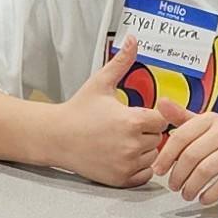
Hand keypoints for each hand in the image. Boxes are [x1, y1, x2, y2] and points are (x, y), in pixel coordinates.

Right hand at [55, 36, 166, 186]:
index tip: (139, 115)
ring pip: (153, 157)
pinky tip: (123, 156)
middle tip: (126, 128)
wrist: (54, 137)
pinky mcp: (120, 179)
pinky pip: (145, 175)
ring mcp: (126, 164)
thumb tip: (132, 38)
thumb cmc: (78, 109)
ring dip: (145, 151)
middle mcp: (132, 145)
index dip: (153, 116)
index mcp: (132, 121)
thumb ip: (122, 62)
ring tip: (123, 142)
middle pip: (159, 139)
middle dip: (148, 133)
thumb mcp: (101, 82)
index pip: (163, 120)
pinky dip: (139, 168)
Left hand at [152, 99, 217, 203]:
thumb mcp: (210, 126)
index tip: (159, 170)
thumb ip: (184, 118)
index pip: (181, 136)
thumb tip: (161, 103)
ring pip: (206, 170)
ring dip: (191, 187)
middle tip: (173, 187)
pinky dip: (210, 194)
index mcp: (212, 119)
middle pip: (191, 155)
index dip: (166, 155)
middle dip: (178, 175)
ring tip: (186, 194)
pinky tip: (204, 199)